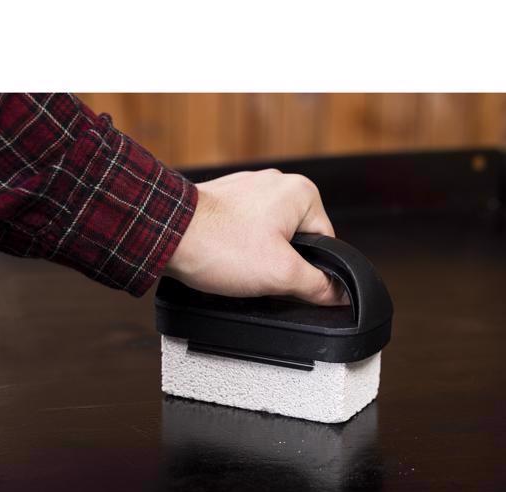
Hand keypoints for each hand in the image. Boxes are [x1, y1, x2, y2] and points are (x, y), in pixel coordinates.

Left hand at [165, 169, 347, 305]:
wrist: (166, 235)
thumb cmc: (218, 246)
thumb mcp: (281, 275)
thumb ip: (318, 286)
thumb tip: (339, 294)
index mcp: (301, 193)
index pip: (326, 243)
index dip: (311, 270)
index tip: (288, 279)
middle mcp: (276, 183)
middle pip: (299, 241)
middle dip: (281, 263)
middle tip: (259, 272)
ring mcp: (248, 189)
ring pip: (270, 237)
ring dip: (258, 256)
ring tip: (238, 263)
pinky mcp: (226, 200)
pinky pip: (245, 231)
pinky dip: (238, 247)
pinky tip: (226, 256)